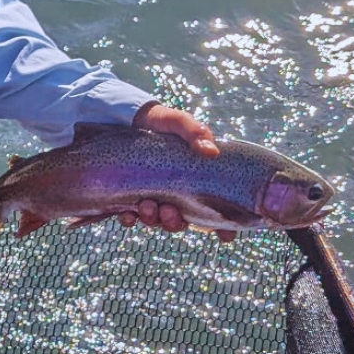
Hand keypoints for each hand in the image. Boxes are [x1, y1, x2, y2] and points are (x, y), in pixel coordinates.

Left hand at [126, 103, 235, 242]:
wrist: (131, 118)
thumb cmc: (163, 122)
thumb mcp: (180, 123)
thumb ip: (196, 133)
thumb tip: (211, 151)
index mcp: (196, 183)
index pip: (216, 212)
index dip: (223, 228)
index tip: (225, 236)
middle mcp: (176, 195)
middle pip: (181, 222)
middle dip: (175, 222)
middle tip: (169, 211)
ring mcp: (154, 197)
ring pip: (157, 221)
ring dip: (153, 219)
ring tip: (147, 206)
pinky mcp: (130, 197)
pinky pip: (131, 217)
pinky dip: (130, 219)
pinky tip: (127, 215)